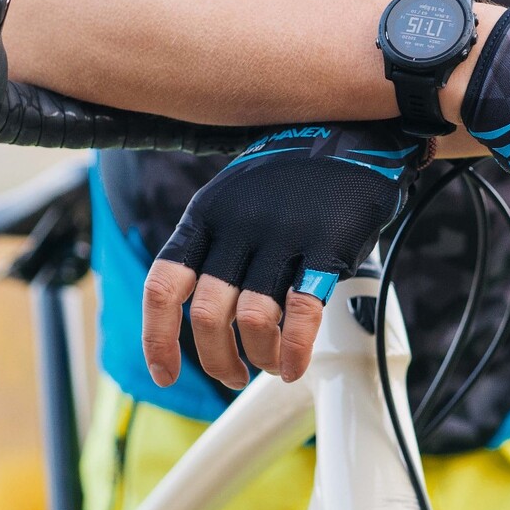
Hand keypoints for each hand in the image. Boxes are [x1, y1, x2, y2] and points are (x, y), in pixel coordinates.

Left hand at [143, 122, 424, 388]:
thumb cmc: (291, 177)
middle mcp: (236, 225)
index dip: (158, 338)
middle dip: (216, 359)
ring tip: (268, 366)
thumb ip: (214, 247)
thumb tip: (202, 319)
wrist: (352, 134)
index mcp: (204, 215)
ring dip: (258, 356)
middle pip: (207, 314)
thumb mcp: (234, 197)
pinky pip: (301, 312)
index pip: (163, 286)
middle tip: (232, 375)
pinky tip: (294, 365)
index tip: (165, 373)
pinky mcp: (324, 245)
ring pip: (252, 319)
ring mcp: (280, 234)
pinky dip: (294, 350)